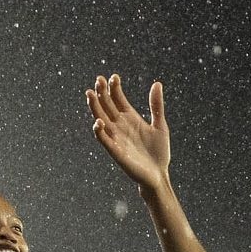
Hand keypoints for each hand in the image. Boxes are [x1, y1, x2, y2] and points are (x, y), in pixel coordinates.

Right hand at [86, 74, 170, 190]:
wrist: (159, 175)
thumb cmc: (159, 152)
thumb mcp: (160, 126)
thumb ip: (156, 106)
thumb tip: (157, 83)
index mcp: (129, 117)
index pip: (117, 98)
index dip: (114, 87)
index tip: (114, 77)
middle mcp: (120, 125)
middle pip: (107, 105)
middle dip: (102, 93)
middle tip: (99, 79)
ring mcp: (116, 137)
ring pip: (101, 119)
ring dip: (95, 107)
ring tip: (90, 93)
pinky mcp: (116, 151)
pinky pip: (104, 140)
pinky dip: (100, 131)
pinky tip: (98, 122)